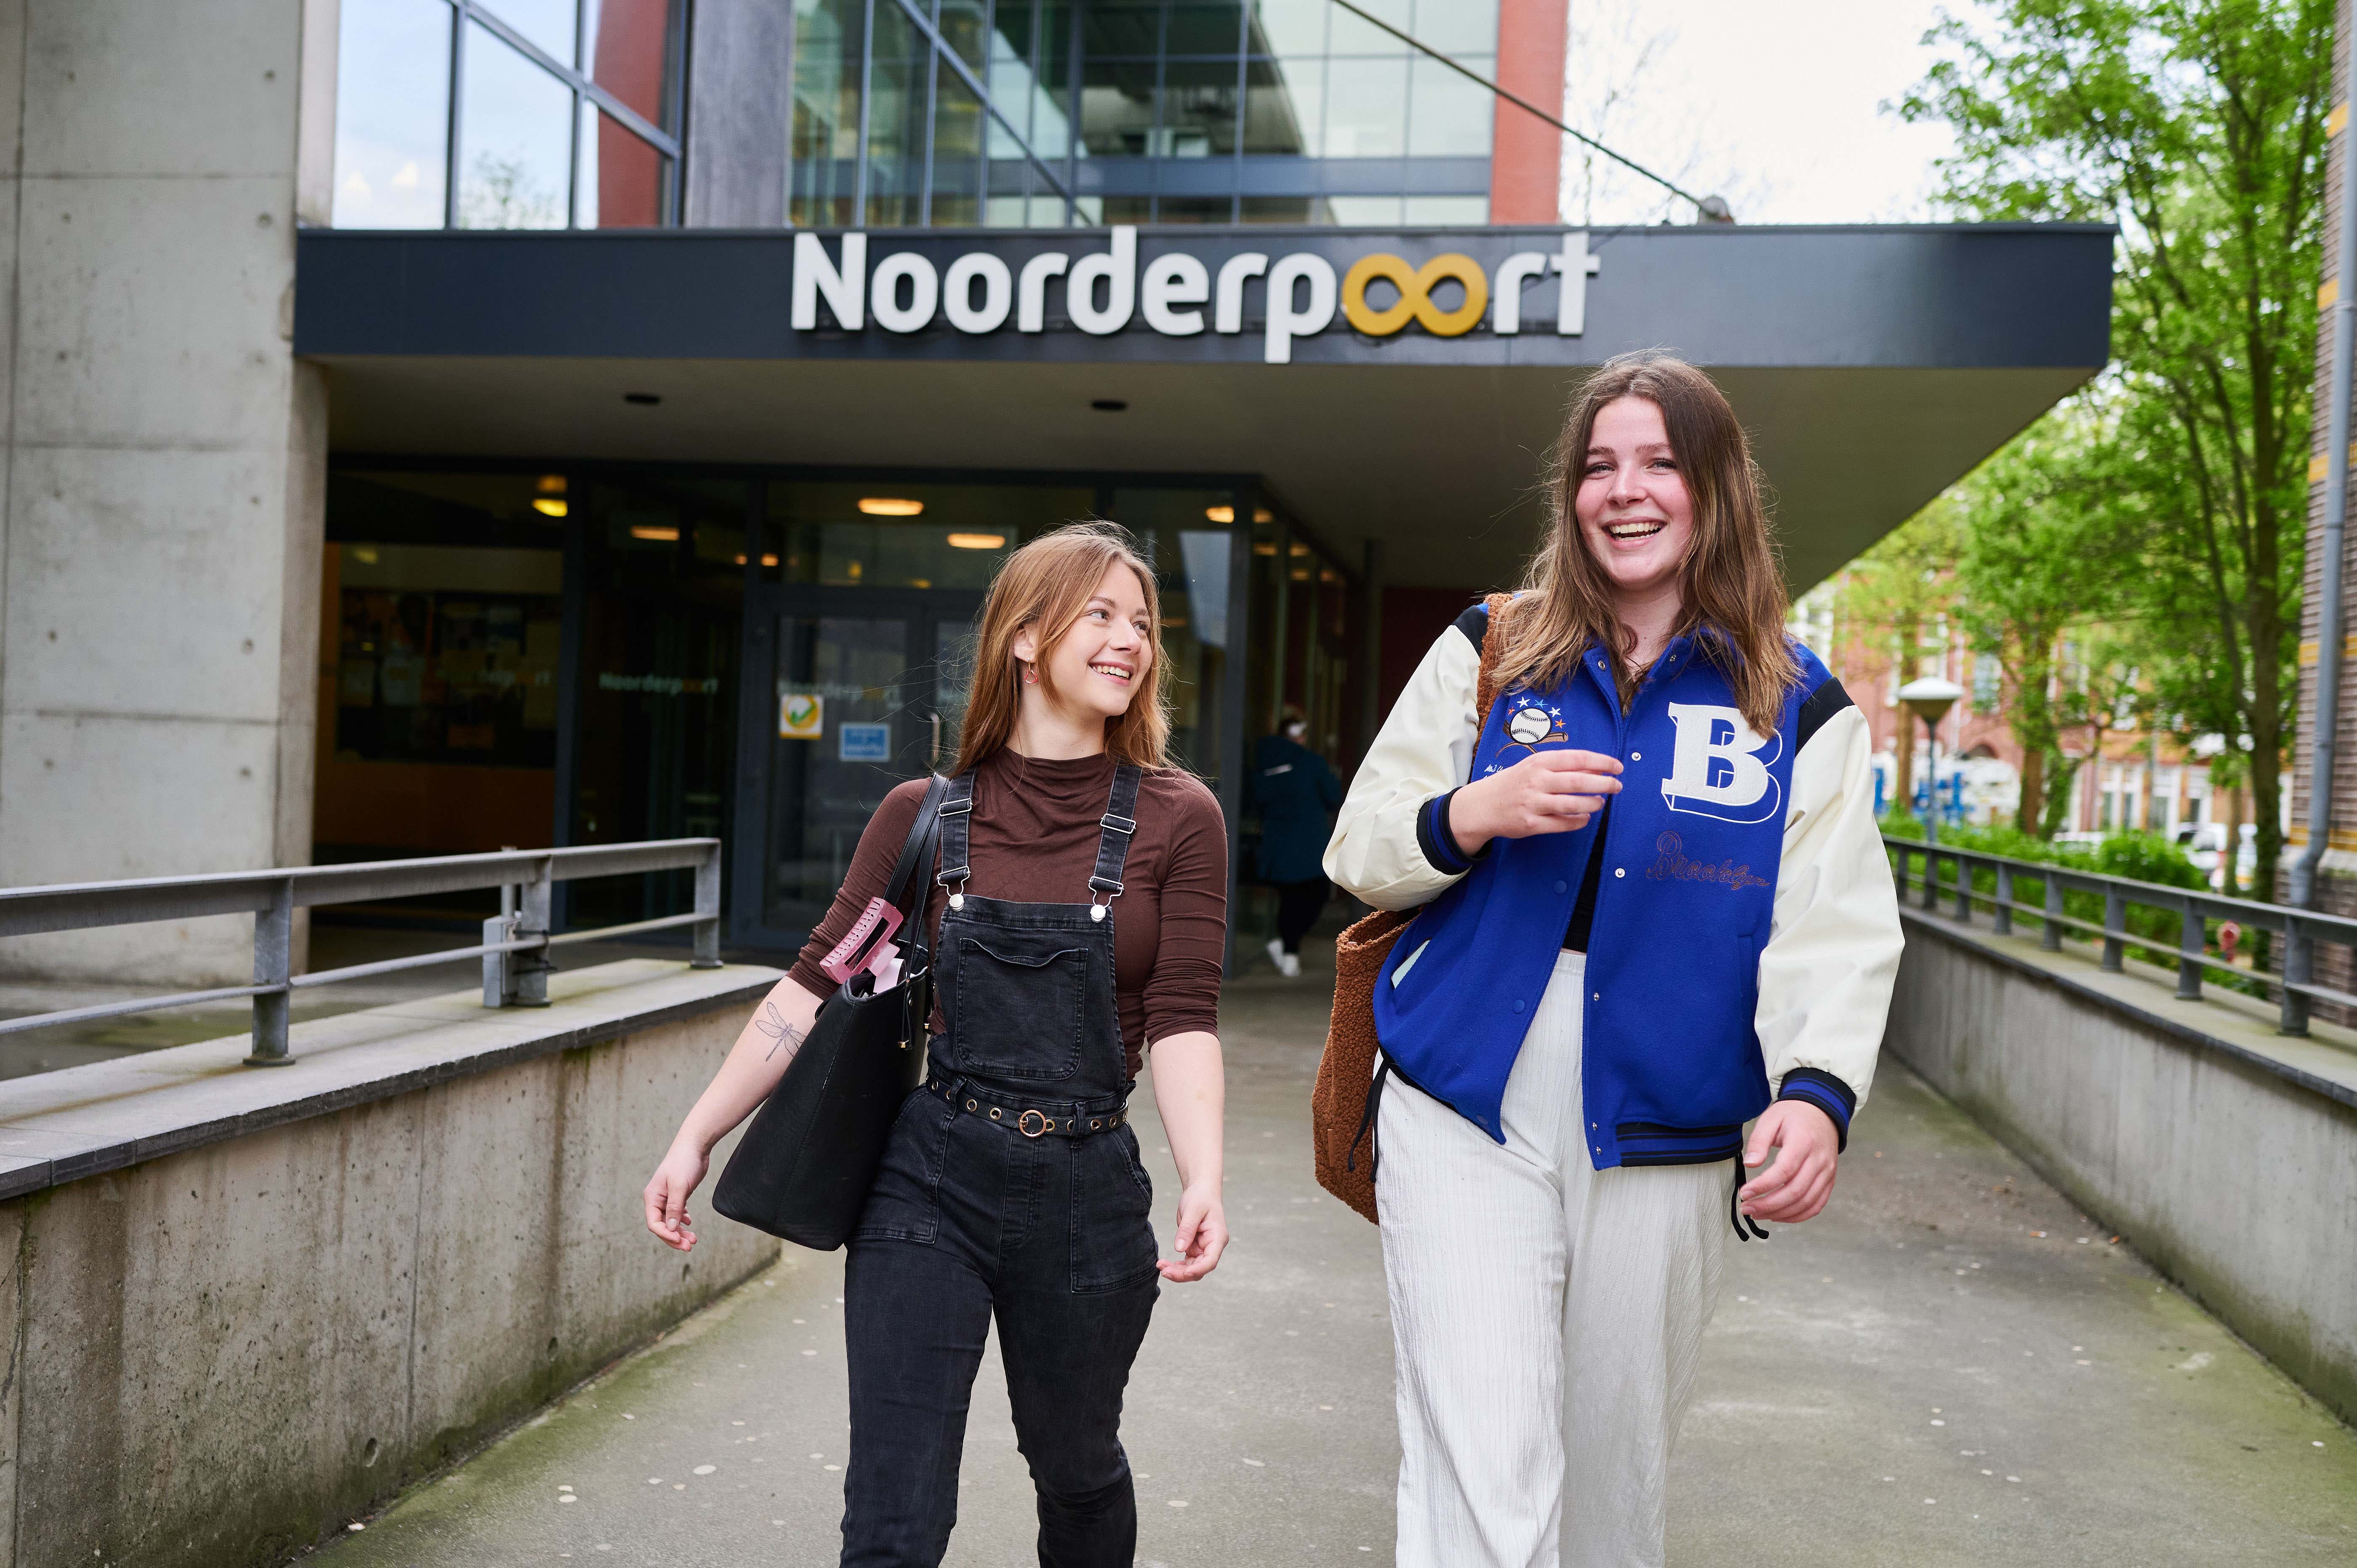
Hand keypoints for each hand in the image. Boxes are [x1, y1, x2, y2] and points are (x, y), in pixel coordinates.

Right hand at [644, 1140, 709, 1251]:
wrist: (695, 1146)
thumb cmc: (684, 1162)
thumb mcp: (679, 1186)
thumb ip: (675, 1207)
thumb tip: (670, 1228)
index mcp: (652, 1197)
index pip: (654, 1223)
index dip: (666, 1235)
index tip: (680, 1241)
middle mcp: (657, 1199)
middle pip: (662, 1225)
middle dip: (674, 1237)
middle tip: (690, 1246)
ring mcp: (667, 1197)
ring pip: (671, 1221)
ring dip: (680, 1231)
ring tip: (693, 1239)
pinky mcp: (678, 1194)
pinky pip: (677, 1213)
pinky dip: (682, 1220)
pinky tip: (689, 1222)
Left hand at [1159, 1179, 1227, 1281]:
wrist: (1200, 1189)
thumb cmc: (1201, 1197)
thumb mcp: (1193, 1210)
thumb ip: (1186, 1230)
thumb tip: (1179, 1249)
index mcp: (1218, 1238)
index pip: (1210, 1261)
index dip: (1197, 1270)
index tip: (1183, 1272)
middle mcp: (1212, 1246)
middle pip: (1200, 1269)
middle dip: (1182, 1273)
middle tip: (1164, 1271)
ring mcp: (1203, 1248)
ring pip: (1192, 1268)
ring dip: (1177, 1271)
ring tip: (1160, 1266)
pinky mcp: (1194, 1247)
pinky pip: (1186, 1262)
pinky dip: (1176, 1265)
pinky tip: (1164, 1264)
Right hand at [1448, 749, 1623, 853]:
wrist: (1483, 805)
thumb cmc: (1514, 782)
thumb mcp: (1535, 767)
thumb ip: (1563, 767)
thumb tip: (1597, 768)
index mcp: (1539, 762)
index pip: (1577, 759)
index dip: (1602, 762)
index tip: (1617, 767)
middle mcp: (1536, 781)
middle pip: (1578, 782)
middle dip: (1603, 784)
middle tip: (1617, 786)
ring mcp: (1532, 803)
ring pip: (1571, 804)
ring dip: (1592, 804)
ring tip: (1601, 803)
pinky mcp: (1530, 824)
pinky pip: (1561, 824)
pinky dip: (1578, 821)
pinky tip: (1585, 817)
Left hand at [1737, 1101, 1838, 1224]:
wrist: (1822, 1113)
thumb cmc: (1793, 1115)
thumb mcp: (1771, 1118)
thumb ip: (1759, 1141)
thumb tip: (1750, 1165)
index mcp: (1804, 1142)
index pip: (1784, 1171)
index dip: (1763, 1186)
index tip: (1744, 1192)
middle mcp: (1819, 1160)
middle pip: (1795, 1191)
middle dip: (1768, 1205)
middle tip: (1746, 1208)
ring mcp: (1827, 1173)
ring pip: (1806, 1202)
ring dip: (1780, 1213)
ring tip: (1757, 1213)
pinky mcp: (1829, 1181)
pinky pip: (1816, 1205)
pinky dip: (1797, 1215)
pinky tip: (1778, 1215)